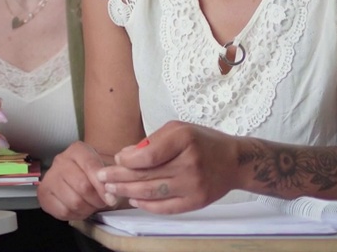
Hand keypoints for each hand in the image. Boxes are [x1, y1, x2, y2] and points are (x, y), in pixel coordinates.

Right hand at [37, 141, 109, 219]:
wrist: (75, 176)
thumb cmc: (93, 172)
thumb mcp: (104, 169)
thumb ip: (110, 179)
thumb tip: (110, 196)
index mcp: (77, 150)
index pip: (91, 166)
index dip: (102, 186)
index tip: (111, 199)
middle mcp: (60, 160)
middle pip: (83, 187)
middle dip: (96, 200)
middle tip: (101, 203)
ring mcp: (49, 177)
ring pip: (74, 202)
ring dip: (87, 209)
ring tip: (90, 206)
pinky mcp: (43, 194)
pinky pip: (63, 212)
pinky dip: (75, 215)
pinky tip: (79, 209)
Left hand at [96, 120, 241, 213]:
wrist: (234, 162)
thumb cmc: (202, 142)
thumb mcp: (179, 130)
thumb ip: (152, 141)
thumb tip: (125, 156)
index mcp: (184, 140)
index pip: (148, 155)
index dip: (128, 160)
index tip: (117, 159)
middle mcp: (190, 163)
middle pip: (147, 175)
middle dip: (120, 177)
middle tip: (102, 177)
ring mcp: (193, 185)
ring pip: (152, 192)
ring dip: (128, 192)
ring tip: (111, 189)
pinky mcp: (196, 202)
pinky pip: (166, 207)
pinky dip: (147, 205)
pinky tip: (133, 200)